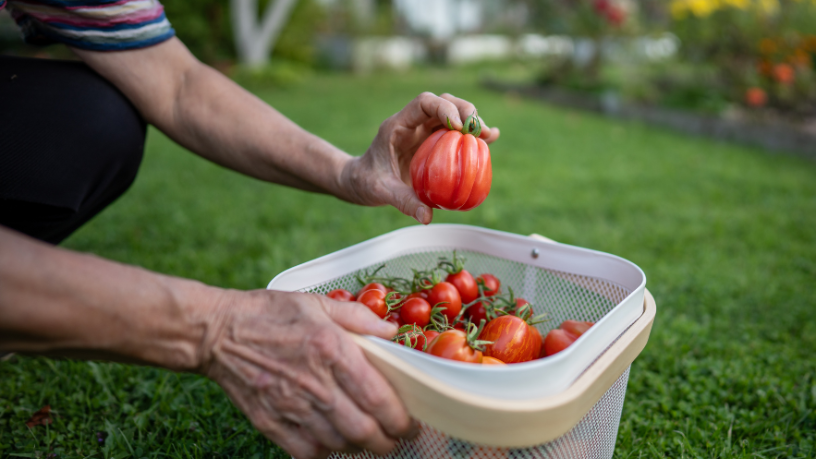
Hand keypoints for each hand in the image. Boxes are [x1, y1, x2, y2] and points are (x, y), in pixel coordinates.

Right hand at [199, 289, 416, 458]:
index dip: (401, 419)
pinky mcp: (271, 423)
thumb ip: (359, 318)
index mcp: (332, 351)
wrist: (217, 332)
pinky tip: (334, 442)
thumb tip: (392, 333)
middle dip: (388, 442)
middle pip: (364, 431)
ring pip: (340, 445)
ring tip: (370, 440)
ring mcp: (292, 408)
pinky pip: (308, 453)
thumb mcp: (318, 304)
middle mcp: (316, 384)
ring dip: (361, 447)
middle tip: (396, 438)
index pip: (379, 399)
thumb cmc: (269, 313)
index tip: (411, 422)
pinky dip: (327, 453)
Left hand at [340, 92, 500, 224]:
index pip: (423, 103)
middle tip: (480, 129)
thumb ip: (403, 201)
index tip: (458, 126)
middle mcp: (414, 123)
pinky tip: (490, 140)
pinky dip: (471, 134)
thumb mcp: (381, 192)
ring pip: (452, 113)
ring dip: (472, 121)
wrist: (361, 181)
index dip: (444, 108)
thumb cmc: (367, 182)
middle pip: (443, 102)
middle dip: (464, 110)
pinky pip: (454, 132)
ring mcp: (424, 130)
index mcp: (398, 125)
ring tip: (490, 135)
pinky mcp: (432, 141)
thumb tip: (427, 217)